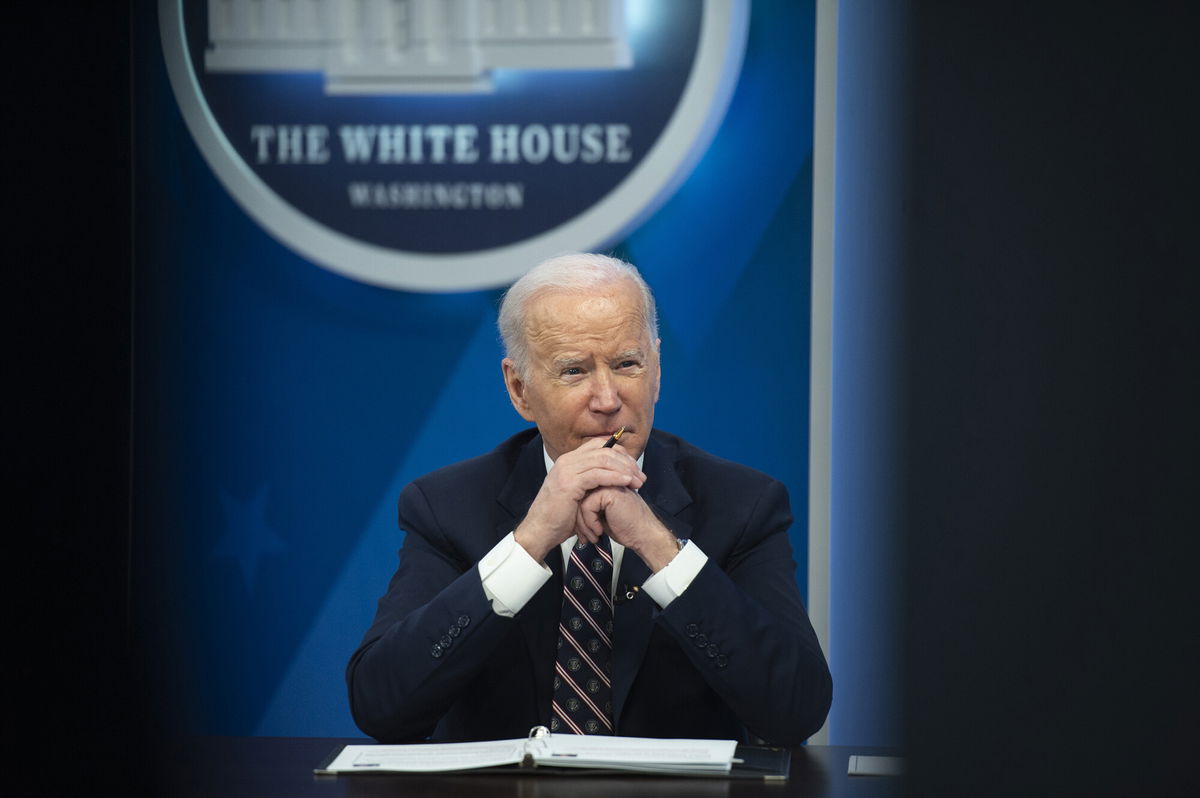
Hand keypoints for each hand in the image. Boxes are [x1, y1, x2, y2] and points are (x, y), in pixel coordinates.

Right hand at [514, 439, 645, 561]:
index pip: (599, 445)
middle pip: (604, 450)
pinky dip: (615, 477)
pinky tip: (626, 482)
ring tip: (638, 481)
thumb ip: (590, 482)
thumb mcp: (577, 494)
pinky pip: (598, 474)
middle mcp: (567, 461)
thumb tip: (612, 478)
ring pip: (603, 459)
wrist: (540, 531)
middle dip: (626, 462)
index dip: (619, 453)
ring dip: (625, 469)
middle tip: (640, 476)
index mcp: (568, 461)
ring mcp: (566, 470)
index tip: (633, 468)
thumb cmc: (559, 517)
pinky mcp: (569, 483)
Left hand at [577, 486, 679, 572]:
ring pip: (580, 501)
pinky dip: (590, 522)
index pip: (580, 494)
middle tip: (583, 537)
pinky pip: (587, 506)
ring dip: (583, 524)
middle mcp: (606, 480)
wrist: (643, 535)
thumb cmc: (626, 527)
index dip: (578, 516)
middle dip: (578, 520)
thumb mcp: (602, 515)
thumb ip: (589, 505)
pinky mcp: (609, 491)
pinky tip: (600, 531)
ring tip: (592, 536)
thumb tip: (571, 510)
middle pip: (577, 497)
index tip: (582, 533)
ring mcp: (608, 483)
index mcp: (605, 482)